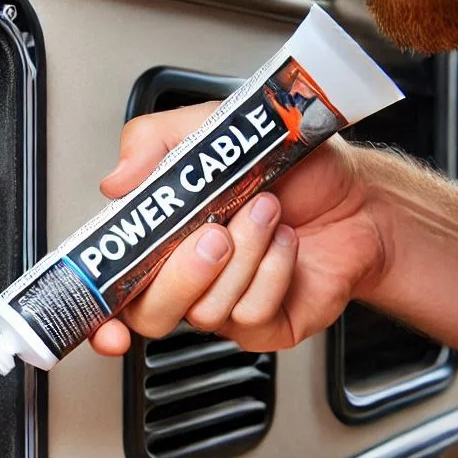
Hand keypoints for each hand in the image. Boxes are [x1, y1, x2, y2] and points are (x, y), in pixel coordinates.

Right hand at [91, 102, 386, 355]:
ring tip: (266, 212)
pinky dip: (272, 270)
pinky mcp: (262, 326)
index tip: (105, 326)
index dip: (97, 315)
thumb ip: (154, 143)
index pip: (110, 288)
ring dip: (242, 254)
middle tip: (214, 231)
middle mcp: (185, 279)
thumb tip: (115, 182)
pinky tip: (285, 244)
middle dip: (180, 274)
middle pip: (148, 313)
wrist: (359, 195)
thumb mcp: (215, 131)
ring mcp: (222, 306)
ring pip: (204, 311)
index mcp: (160, 239)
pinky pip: (249, 314)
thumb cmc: (292, 169)